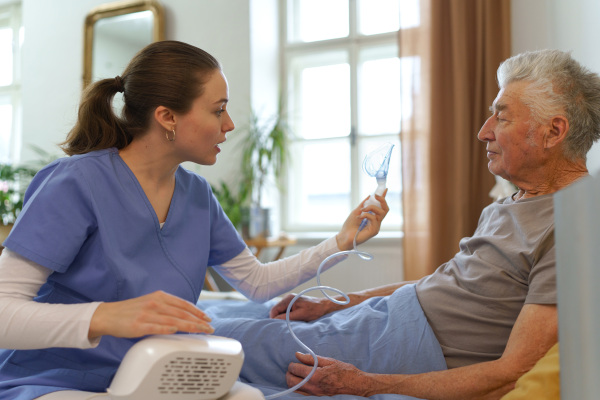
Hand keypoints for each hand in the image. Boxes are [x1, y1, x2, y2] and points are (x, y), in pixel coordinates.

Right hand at [89, 290, 213, 339]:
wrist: (108, 315)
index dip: (197, 311)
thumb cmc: (131, 311)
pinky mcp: (138, 325)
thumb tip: (185, 315)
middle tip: (209, 327)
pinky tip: (176, 330)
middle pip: (181, 312)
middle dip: (198, 320)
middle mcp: (155, 303)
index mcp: (159, 297)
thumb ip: (167, 307)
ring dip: (189, 326)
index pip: (183, 304)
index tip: (207, 318)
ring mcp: (147, 314)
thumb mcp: (151, 303)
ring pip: (172, 320)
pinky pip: (155, 327)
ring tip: (200, 331)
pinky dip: (167, 328)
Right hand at [269, 294, 332, 320]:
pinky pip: (286, 312)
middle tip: (285, 326)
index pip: (274, 310)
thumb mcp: (300, 315)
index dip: (274, 319)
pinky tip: (294, 320)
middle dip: (279, 319)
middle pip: (276, 311)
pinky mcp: (293, 305)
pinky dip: (287, 317)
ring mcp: (290, 302)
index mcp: (288, 299)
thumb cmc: (314, 311)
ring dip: (283, 319)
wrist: (325, 307)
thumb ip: (286, 317)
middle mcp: (288, 299)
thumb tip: (274, 320)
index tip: (279, 327)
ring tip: (291, 323)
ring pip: (281, 312)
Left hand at [286, 352, 367, 395]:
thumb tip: (298, 354)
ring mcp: (314, 393)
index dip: (292, 364)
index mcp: (315, 375)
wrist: (354, 383)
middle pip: (291, 381)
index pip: (296, 370)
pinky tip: (301, 380)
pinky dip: (297, 386)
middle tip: (293, 366)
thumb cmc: (343, 370)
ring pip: (294, 389)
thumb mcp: (328, 360)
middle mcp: (313, 386)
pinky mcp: (316, 396)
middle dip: (289, 373)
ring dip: (292, 380)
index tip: (294, 360)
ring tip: (296, 373)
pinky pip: (302, 393)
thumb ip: (311, 358)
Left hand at [336, 190, 388, 250]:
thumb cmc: (349, 226)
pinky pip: (374, 218)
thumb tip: (369, 196)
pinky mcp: (375, 230)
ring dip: (371, 207)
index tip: (385, 189)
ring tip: (362, 210)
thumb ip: (363, 205)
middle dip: (382, 200)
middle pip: (385, 209)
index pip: (380, 206)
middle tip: (376, 195)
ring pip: (381, 212)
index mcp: (372, 217)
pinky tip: (360, 217)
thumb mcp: (356, 212)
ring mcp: (376, 226)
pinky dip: (367, 215)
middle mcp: (376, 221)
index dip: (383, 198)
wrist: (344, 236)